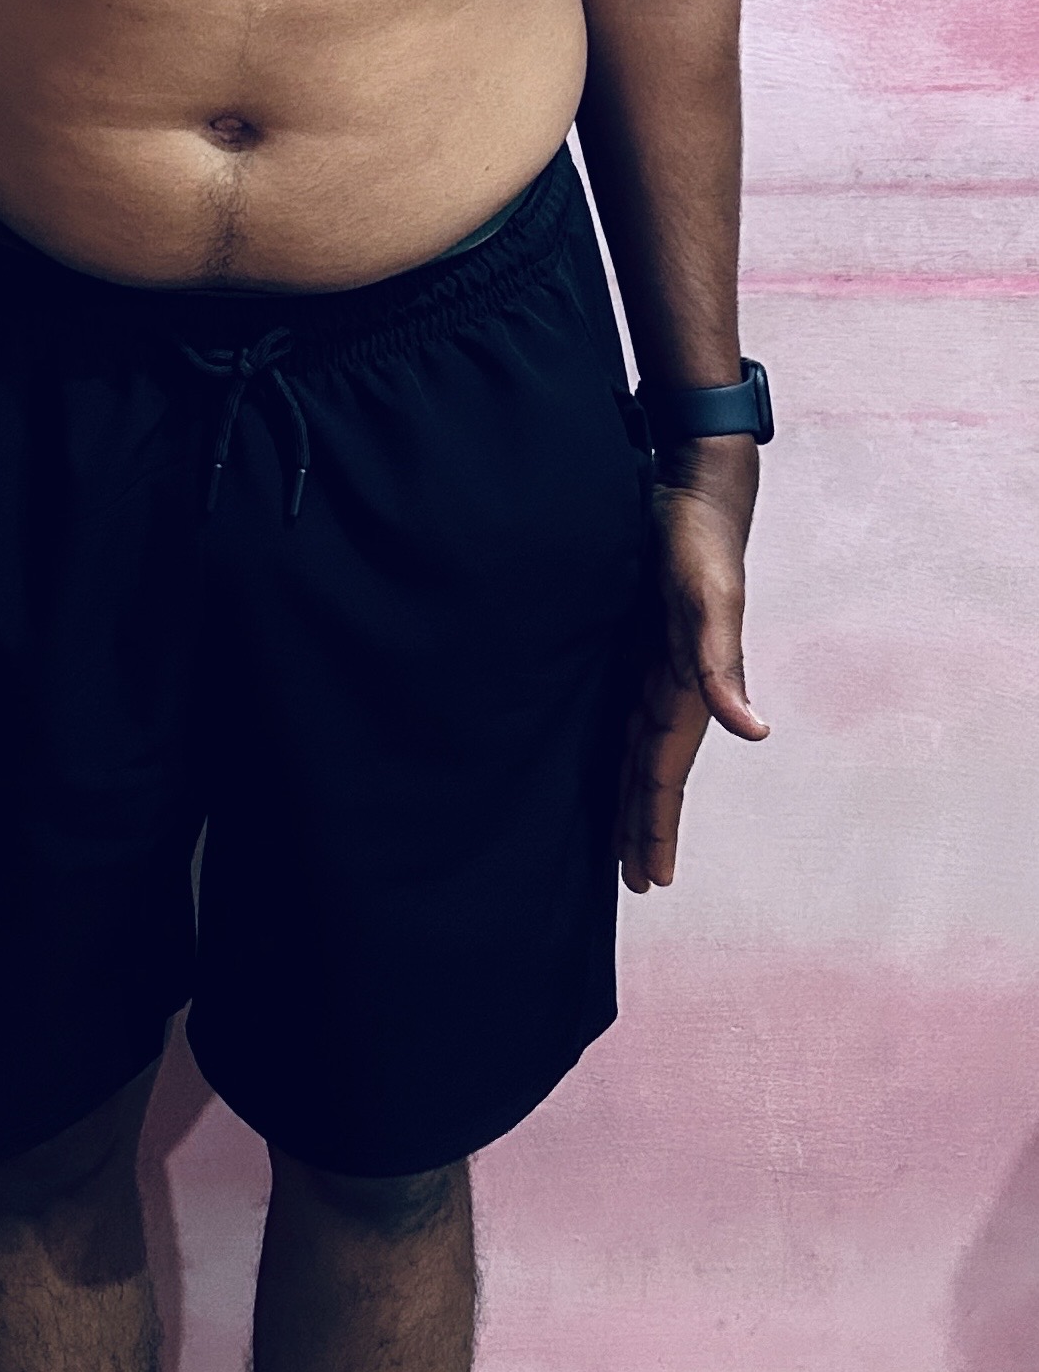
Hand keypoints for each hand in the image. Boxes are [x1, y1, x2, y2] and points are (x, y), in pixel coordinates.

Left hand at [617, 437, 767, 893]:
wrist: (694, 488)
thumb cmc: (701, 541)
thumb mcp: (711, 603)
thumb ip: (723, 667)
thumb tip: (755, 734)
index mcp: (687, 689)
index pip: (665, 774)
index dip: (656, 825)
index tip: (650, 879)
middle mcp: (672, 686)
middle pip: (652, 773)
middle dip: (643, 827)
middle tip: (632, 883)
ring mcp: (657, 667)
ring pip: (639, 748)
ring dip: (633, 794)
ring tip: (621, 840)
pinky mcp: (640, 643)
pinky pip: (626, 711)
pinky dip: (621, 745)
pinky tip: (615, 756)